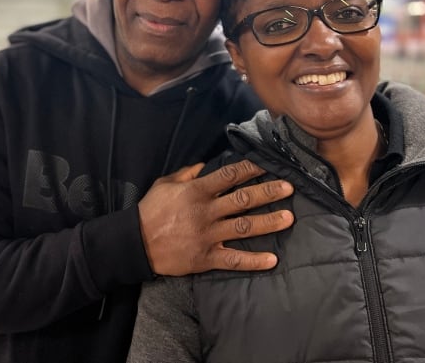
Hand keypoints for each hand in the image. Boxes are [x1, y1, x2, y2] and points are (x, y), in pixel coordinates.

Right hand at [138, 160, 293, 275]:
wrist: (136, 243)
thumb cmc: (150, 210)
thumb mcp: (165, 184)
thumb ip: (187, 173)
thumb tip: (206, 165)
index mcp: (196, 191)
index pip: (229, 176)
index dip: (250, 168)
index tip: (267, 164)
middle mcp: (206, 212)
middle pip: (243, 200)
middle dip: (268, 192)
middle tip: (289, 188)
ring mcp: (208, 236)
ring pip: (244, 227)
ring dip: (268, 222)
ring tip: (289, 218)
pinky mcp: (206, 257)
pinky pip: (234, 259)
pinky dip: (253, 261)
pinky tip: (272, 260)